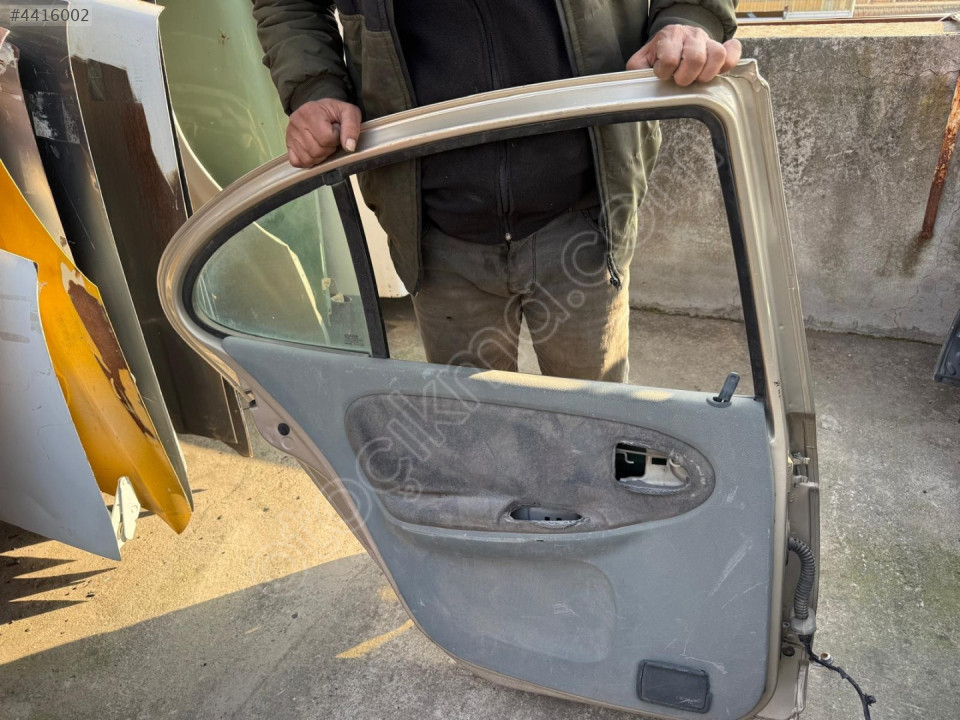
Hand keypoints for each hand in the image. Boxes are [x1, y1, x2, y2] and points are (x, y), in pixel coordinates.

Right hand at [286, 98, 361, 167]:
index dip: (335, 139)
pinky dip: (308, 161)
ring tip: (323, 143)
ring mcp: (290, 134)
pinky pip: (298, 162)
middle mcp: (296, 122)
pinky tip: (314, 151)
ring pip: (308, 158)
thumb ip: (351, 127)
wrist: (321, 110)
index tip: (336, 131)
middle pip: (316, 150)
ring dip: (320, 155)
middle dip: (329, 148)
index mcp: (309, 111)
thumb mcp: (349, 113)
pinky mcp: (288, 145)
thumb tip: (349, 147)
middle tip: (330, 139)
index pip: (326, 138)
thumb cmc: (335, 113)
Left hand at [626, 25, 741, 86]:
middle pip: (695, 58)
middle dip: (685, 77)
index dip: (665, 73)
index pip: (670, 58)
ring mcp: (708, 40)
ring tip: (697, 79)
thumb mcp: (641, 62)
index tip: (662, 75)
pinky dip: (730, 62)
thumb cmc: (657, 57)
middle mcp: (691, 34)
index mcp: (669, 35)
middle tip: (680, 81)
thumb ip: (638, 70)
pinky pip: (732, 52)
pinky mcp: (721, 47)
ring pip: (717, 55)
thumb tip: (641, 81)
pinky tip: (720, 70)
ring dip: (706, 74)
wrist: (673, 43)